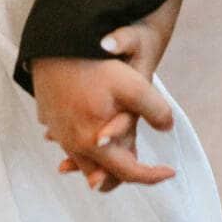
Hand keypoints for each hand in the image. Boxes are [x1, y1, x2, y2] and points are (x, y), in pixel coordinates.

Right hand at [33, 52, 175, 195]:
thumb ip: (155, 109)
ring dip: (105, 162)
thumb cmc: (94, 65)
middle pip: (104, 176)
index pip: (127, 172)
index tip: (170, 171)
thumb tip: (167, 127)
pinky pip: (71, 145)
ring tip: (123, 150)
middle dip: (127, 174)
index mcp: (94, 143)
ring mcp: (59, 134)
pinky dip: (87, 147)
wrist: (56, 45)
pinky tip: (95, 134)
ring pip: (86, 162)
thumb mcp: (134, 85)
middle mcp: (73, 144)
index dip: (152, 176)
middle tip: (146, 164)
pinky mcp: (51, 121)